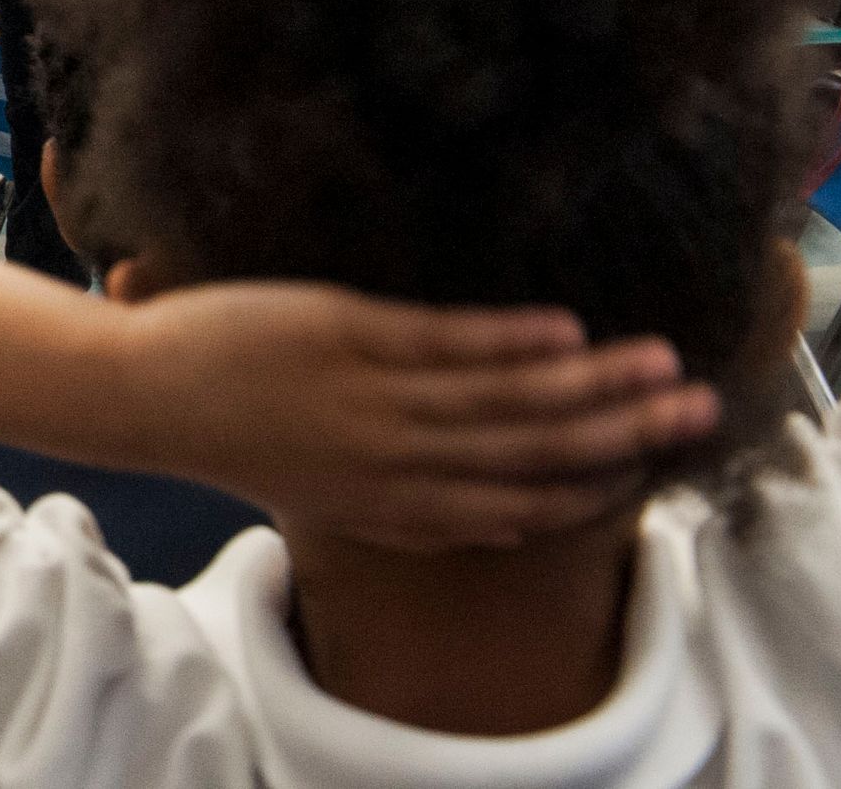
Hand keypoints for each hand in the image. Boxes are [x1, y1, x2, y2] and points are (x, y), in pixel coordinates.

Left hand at [101, 281, 721, 550]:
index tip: (658, 472)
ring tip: (658, 361)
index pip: (517, 509)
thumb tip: (491, 510)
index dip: (594, 491)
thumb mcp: (329, 487)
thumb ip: (409, 498)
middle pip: (534, 454)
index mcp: (395, 507)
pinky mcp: (346, 339)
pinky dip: (509, 342)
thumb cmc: (232, 427)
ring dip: (591, 383)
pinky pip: (444, 344)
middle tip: (700, 410)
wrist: (140, 398)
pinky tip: (565, 329)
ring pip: (504, 401)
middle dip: (624, 434)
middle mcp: (397, 464)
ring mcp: (374, 403)